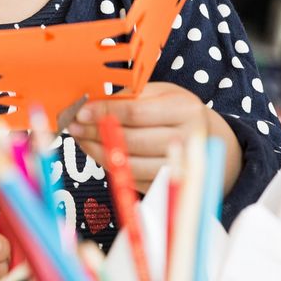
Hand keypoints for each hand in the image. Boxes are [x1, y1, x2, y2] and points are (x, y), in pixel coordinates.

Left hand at [68, 82, 241, 193]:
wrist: (205, 139)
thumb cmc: (176, 112)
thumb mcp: (162, 94)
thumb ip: (131, 97)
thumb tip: (91, 101)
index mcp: (186, 110)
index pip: (136, 112)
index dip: (105, 112)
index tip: (81, 111)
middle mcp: (187, 140)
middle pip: (131, 140)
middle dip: (96, 132)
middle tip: (74, 126)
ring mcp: (178, 167)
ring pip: (129, 164)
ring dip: (98, 151)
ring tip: (81, 139)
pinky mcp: (168, 185)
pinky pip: (131, 178)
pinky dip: (109, 165)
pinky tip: (96, 152)